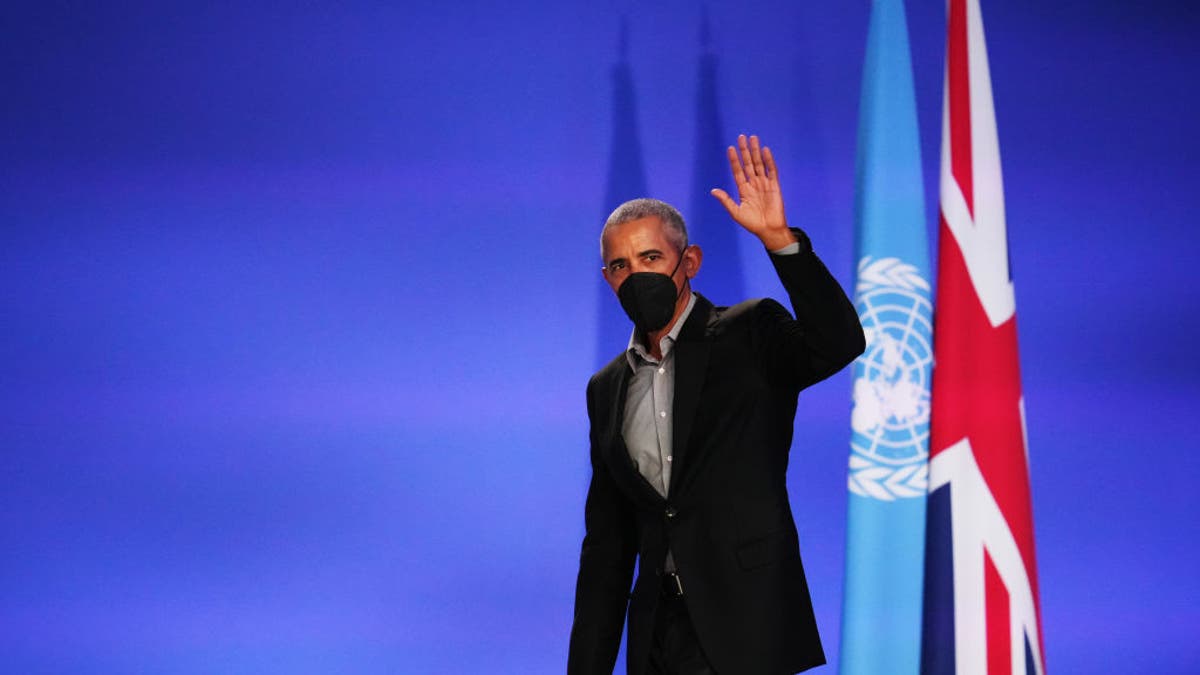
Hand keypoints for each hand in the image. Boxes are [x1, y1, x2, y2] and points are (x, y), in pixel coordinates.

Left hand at [710, 134, 796, 250]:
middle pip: (748, 164)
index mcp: (743, 190)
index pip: (738, 171)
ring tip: (753, 138)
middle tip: (741, 137)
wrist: (769, 230)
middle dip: (745, 151)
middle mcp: (754, 184)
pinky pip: (772, 170)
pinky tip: (765, 150)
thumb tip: (713, 190)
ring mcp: (764, 184)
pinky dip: (769, 160)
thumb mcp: (736, 212)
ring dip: (755, 151)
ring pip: (759, 164)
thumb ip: (726, 200)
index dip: (734, 160)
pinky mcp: (775, 186)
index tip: (730, 148)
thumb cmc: (752, 224)